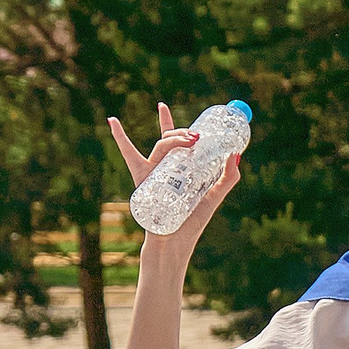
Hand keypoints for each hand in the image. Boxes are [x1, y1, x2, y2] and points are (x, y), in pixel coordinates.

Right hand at [109, 102, 239, 246]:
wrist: (175, 243)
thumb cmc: (191, 223)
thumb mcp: (214, 197)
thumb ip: (227, 178)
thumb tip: (236, 154)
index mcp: (178, 169)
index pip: (176, 141)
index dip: (172, 123)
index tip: (165, 106)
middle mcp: (163, 168)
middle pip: (169, 139)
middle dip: (181, 131)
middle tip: (196, 136)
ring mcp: (152, 172)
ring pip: (160, 146)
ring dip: (174, 137)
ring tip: (190, 139)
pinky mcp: (143, 179)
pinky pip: (130, 156)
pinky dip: (120, 137)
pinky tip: (112, 119)